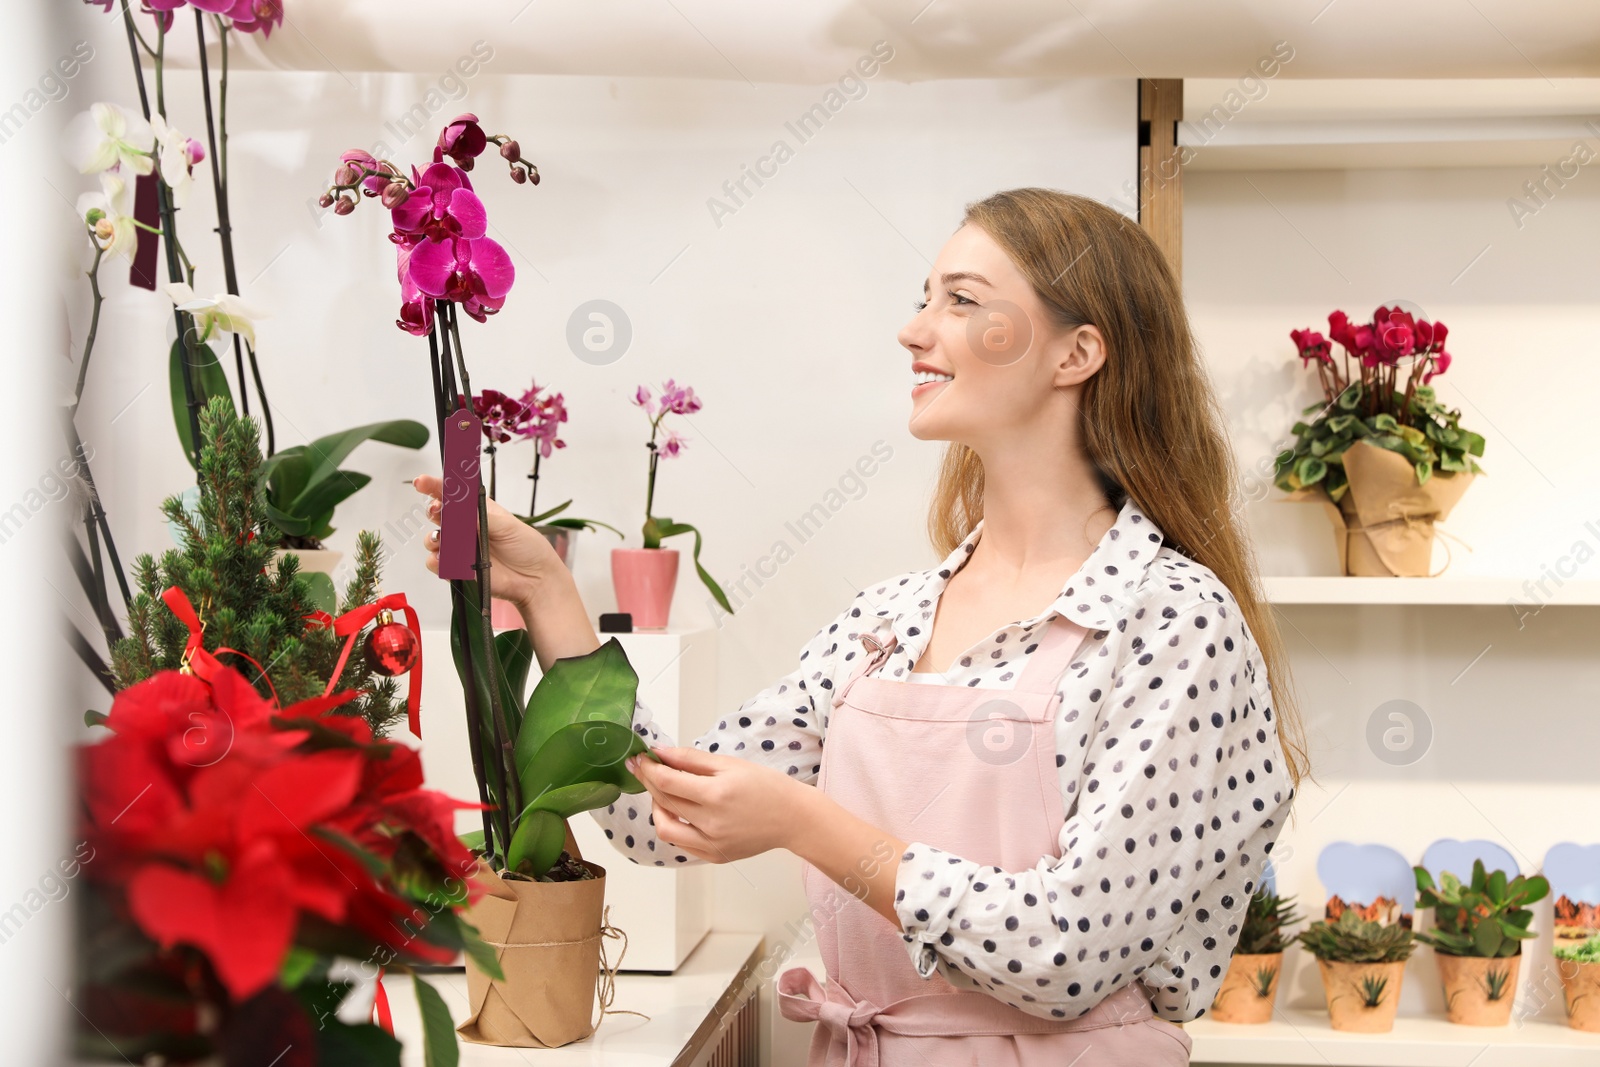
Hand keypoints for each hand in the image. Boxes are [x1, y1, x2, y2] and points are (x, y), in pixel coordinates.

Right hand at [412, 473, 563, 607]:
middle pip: (438, 515)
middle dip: (433, 511)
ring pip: (433, 539)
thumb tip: (459, 506)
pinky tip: (447, 561)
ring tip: (442, 540)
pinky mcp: (458, 569)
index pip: (453, 494)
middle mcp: (466, 529)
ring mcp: (461, 549)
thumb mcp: (508, 525)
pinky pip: (437, 564)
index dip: (435, 486)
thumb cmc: (528, 548)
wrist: (535, 580)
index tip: (422, 482)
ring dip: (433, 538)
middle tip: (437, 511)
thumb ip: (481, 516)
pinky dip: (437, 561)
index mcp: (478, 511)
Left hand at [625, 746, 809, 863]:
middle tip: (644, 768)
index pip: (667, 782)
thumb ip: (691, 759)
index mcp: (717, 794)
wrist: (792, 818)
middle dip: (648, 782)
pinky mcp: (713, 857)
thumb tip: (660, 753)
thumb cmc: (766, 786)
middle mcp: (711, 823)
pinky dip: (673, 825)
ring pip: (665, 828)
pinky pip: (680, 843)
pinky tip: (679, 810)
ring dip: (656, 808)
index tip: (639, 758)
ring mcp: (711, 844)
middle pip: (663, 802)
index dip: (648, 768)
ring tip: (663, 793)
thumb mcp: (730, 764)